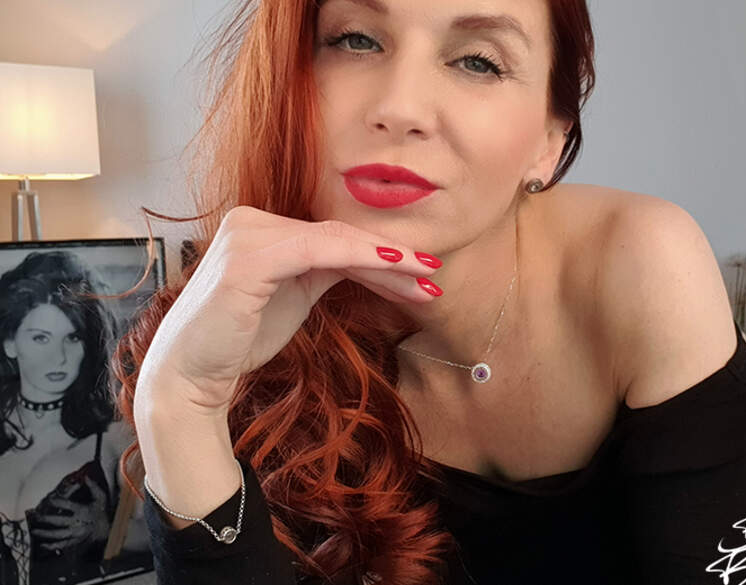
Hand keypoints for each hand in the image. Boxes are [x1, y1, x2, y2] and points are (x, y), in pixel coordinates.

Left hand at [29, 476, 110, 551]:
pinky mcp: (75, 541)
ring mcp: (76, 533)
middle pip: (59, 521)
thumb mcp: (101, 497)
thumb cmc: (101, 511)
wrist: (106, 529)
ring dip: (45, 533)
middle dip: (46, 519)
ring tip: (35, 530)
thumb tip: (86, 477)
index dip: (58, 502)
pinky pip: (62, 545)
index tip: (49, 499)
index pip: (68, 505)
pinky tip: (43, 544)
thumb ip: (93, 487)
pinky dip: (52, 546)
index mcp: (83, 511)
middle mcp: (78, 522)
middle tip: (37, 516)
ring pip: (58, 534)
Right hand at [135, 206, 442, 414]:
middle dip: (391, 259)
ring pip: (334, 241)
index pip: (333, 237)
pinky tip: (393, 268)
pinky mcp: (247, 258)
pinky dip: (359, 258)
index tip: (421, 274)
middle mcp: (251, 221)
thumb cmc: (238, 340)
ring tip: (426, 277)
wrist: (188, 378)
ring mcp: (247, 235)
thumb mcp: (292, 296)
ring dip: (386, 261)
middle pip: (338, 236)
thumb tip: (368, 261)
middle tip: (433, 274)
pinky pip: (317, 251)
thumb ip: (322, 271)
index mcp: (260, 228)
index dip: (380, 256)